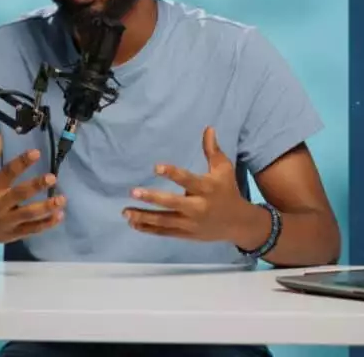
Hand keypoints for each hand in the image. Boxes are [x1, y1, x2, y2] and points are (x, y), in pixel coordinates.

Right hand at [0, 130, 65, 242]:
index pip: (6, 173)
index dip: (21, 163)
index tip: (36, 153)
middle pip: (19, 195)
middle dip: (35, 186)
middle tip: (52, 177)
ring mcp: (6, 222)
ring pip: (28, 215)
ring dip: (46, 207)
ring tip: (62, 199)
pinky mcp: (13, 234)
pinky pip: (31, 230)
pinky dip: (46, 224)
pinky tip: (60, 215)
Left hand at [123, 126, 249, 242]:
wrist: (238, 223)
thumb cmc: (228, 190)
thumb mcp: (224, 169)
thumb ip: (212, 150)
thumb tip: (208, 128)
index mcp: (207, 188)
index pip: (187, 180)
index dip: (172, 173)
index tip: (156, 166)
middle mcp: (198, 207)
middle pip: (172, 203)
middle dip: (152, 199)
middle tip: (133, 192)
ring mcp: (190, 223)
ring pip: (164, 221)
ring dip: (144, 217)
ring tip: (125, 211)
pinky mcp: (185, 234)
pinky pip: (164, 232)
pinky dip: (148, 229)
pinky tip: (133, 224)